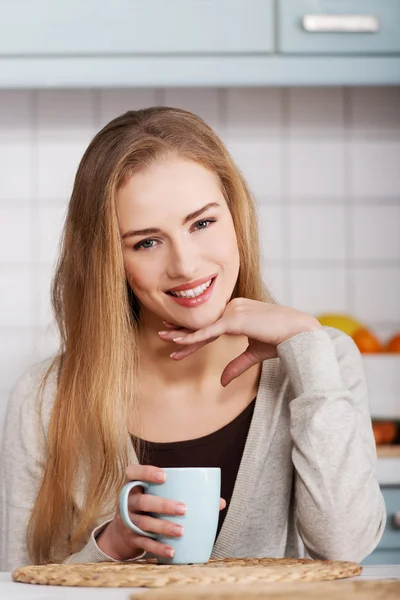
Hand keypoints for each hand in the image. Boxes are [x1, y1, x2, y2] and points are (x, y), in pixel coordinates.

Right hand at [96, 465, 225, 560]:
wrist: (122, 532)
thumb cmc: (149, 507)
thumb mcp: (157, 495)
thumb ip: (183, 493)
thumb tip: (219, 502)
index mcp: (133, 484)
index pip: (133, 472)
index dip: (146, 472)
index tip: (164, 476)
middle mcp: (127, 501)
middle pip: (142, 501)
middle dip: (163, 505)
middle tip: (184, 509)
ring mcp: (126, 520)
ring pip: (144, 523)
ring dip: (163, 527)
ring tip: (181, 531)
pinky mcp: (130, 538)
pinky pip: (144, 543)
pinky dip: (158, 548)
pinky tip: (172, 551)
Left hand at [159, 298, 320, 386]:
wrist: (299, 333)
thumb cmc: (281, 340)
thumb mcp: (254, 353)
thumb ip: (237, 365)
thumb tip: (222, 382)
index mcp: (238, 311)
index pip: (212, 325)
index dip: (194, 335)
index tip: (178, 340)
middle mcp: (233, 307)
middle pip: (204, 324)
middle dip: (183, 331)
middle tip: (164, 335)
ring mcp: (233, 311)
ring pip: (203, 327)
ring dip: (183, 335)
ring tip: (166, 340)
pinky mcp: (234, 319)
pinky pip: (210, 330)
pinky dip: (194, 337)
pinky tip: (180, 342)